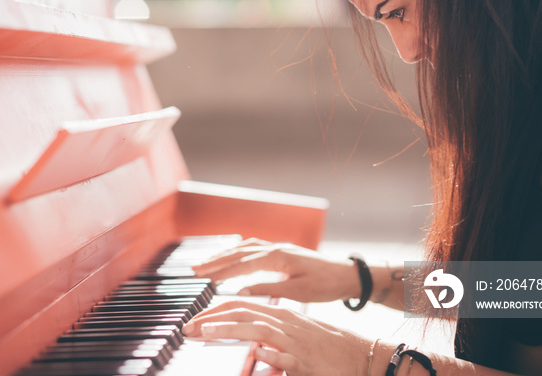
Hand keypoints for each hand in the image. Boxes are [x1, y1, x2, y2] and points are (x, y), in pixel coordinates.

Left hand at [182, 300, 367, 375]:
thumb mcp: (293, 332)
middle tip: (188, 327)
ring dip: (231, 330)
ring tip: (207, 332)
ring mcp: (294, 342)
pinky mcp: (305, 362)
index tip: (195, 319)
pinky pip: (285, 358)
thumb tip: (245, 337)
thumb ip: (268, 330)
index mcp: (280, 315)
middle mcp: (285, 324)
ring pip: (259, 330)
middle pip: (244, 313)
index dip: (215, 310)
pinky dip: (269, 355)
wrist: (359, 355)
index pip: (241, 305)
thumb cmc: (324, 346)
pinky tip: (255, 354)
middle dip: (213, 318)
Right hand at [192, 238, 360, 301]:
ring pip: (245, 248)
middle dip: (216, 260)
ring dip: (224, 255)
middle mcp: (276, 248)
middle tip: (194, 269)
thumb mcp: (298, 292)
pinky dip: (238, 252)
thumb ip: (268, 289)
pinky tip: (231, 257)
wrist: (347, 274)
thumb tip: (240, 291)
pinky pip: (254, 248)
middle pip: (239, 252)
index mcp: (278, 256)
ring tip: (206, 263)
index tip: (203, 279)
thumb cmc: (325, 285)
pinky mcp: (282, 252)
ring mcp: (279, 248)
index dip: (222, 272)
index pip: (243, 264)